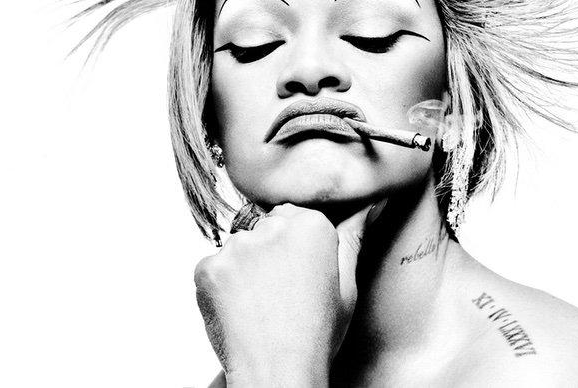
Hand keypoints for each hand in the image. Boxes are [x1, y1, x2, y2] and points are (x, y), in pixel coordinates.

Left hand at [193, 201, 384, 386]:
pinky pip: (214, 267)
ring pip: (239, 247)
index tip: (299, 271)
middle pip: (265, 227)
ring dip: (245, 267)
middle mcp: (272, 226)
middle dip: (270, 251)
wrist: (277, 375)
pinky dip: (222, 285)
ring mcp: (237, 246)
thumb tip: (368, 206)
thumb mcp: (347, 287)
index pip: (294, 216)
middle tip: (280, 291)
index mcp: (311, 225)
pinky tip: (239, 309)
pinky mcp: (209, 267)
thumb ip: (352, 238)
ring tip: (260, 304)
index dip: (295, 247)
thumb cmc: (315, 337)